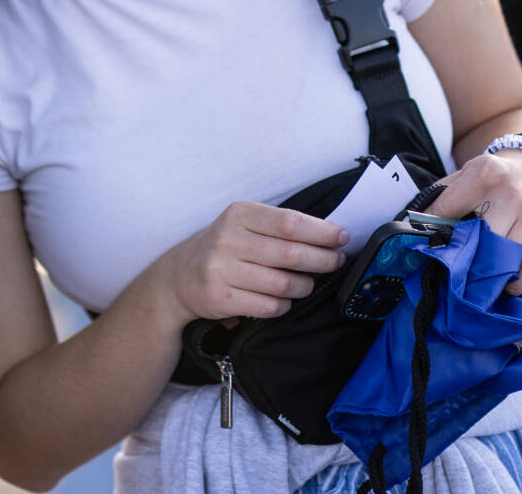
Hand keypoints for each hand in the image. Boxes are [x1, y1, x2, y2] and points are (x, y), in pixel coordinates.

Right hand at [154, 202, 348, 325]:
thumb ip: (280, 227)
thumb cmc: (225, 248)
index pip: (289, 222)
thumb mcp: (243, 225)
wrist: (179, 277)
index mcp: (238, 214)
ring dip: (304, 286)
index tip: (342, 237)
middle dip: (323, 260)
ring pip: (284, 284)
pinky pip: (270, 306)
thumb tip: (331, 234)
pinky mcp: (221, 298)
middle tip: (336, 262)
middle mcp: (227, 240)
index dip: (321, 232)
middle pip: (291, 254)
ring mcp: (222, 270)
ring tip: (306, 283)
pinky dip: (284, 304)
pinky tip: (282, 298)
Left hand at [426, 149, 521, 294]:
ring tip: (479, 279)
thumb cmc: (498, 177)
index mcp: (484, 173)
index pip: (446, 210)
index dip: (432, 231)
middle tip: (453, 269)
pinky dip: (517, 282)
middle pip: (477, 237)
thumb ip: (444, 194)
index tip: (424, 247)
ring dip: (489, 272)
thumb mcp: (470, 172)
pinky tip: (507, 284)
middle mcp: (511, 192)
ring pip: (502, 255)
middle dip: (463, 255)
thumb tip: (413, 223)